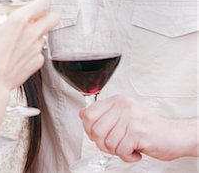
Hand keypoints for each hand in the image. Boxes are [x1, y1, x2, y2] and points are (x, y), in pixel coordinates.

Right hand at [0, 0, 57, 129]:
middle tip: (41, 15)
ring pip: (46, 35)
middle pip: (53, 18)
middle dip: (49, 15)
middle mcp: (33, 33)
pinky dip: (33, 49)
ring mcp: (37, 48)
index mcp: (20, 20)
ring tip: (25, 36)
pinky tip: (21, 52)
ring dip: (39, 32)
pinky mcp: (38, 61)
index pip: (43, 3)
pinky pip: (40, 51)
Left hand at [80, 95, 198, 162]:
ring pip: (107, 142)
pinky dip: (127, 157)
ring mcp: (130, 118)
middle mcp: (122, 106)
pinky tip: (135, 151)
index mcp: (117, 101)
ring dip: (116, 151)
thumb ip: (104, 114)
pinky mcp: (137, 132)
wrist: (174, 135)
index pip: (88, 114)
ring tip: (127, 147)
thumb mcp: (124, 114)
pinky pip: (120, 150)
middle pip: (95, 130)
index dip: (89, 129)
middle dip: (102, 144)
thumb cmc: (149, 127)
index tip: (98, 136)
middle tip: (114, 145)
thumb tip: (82, 115)